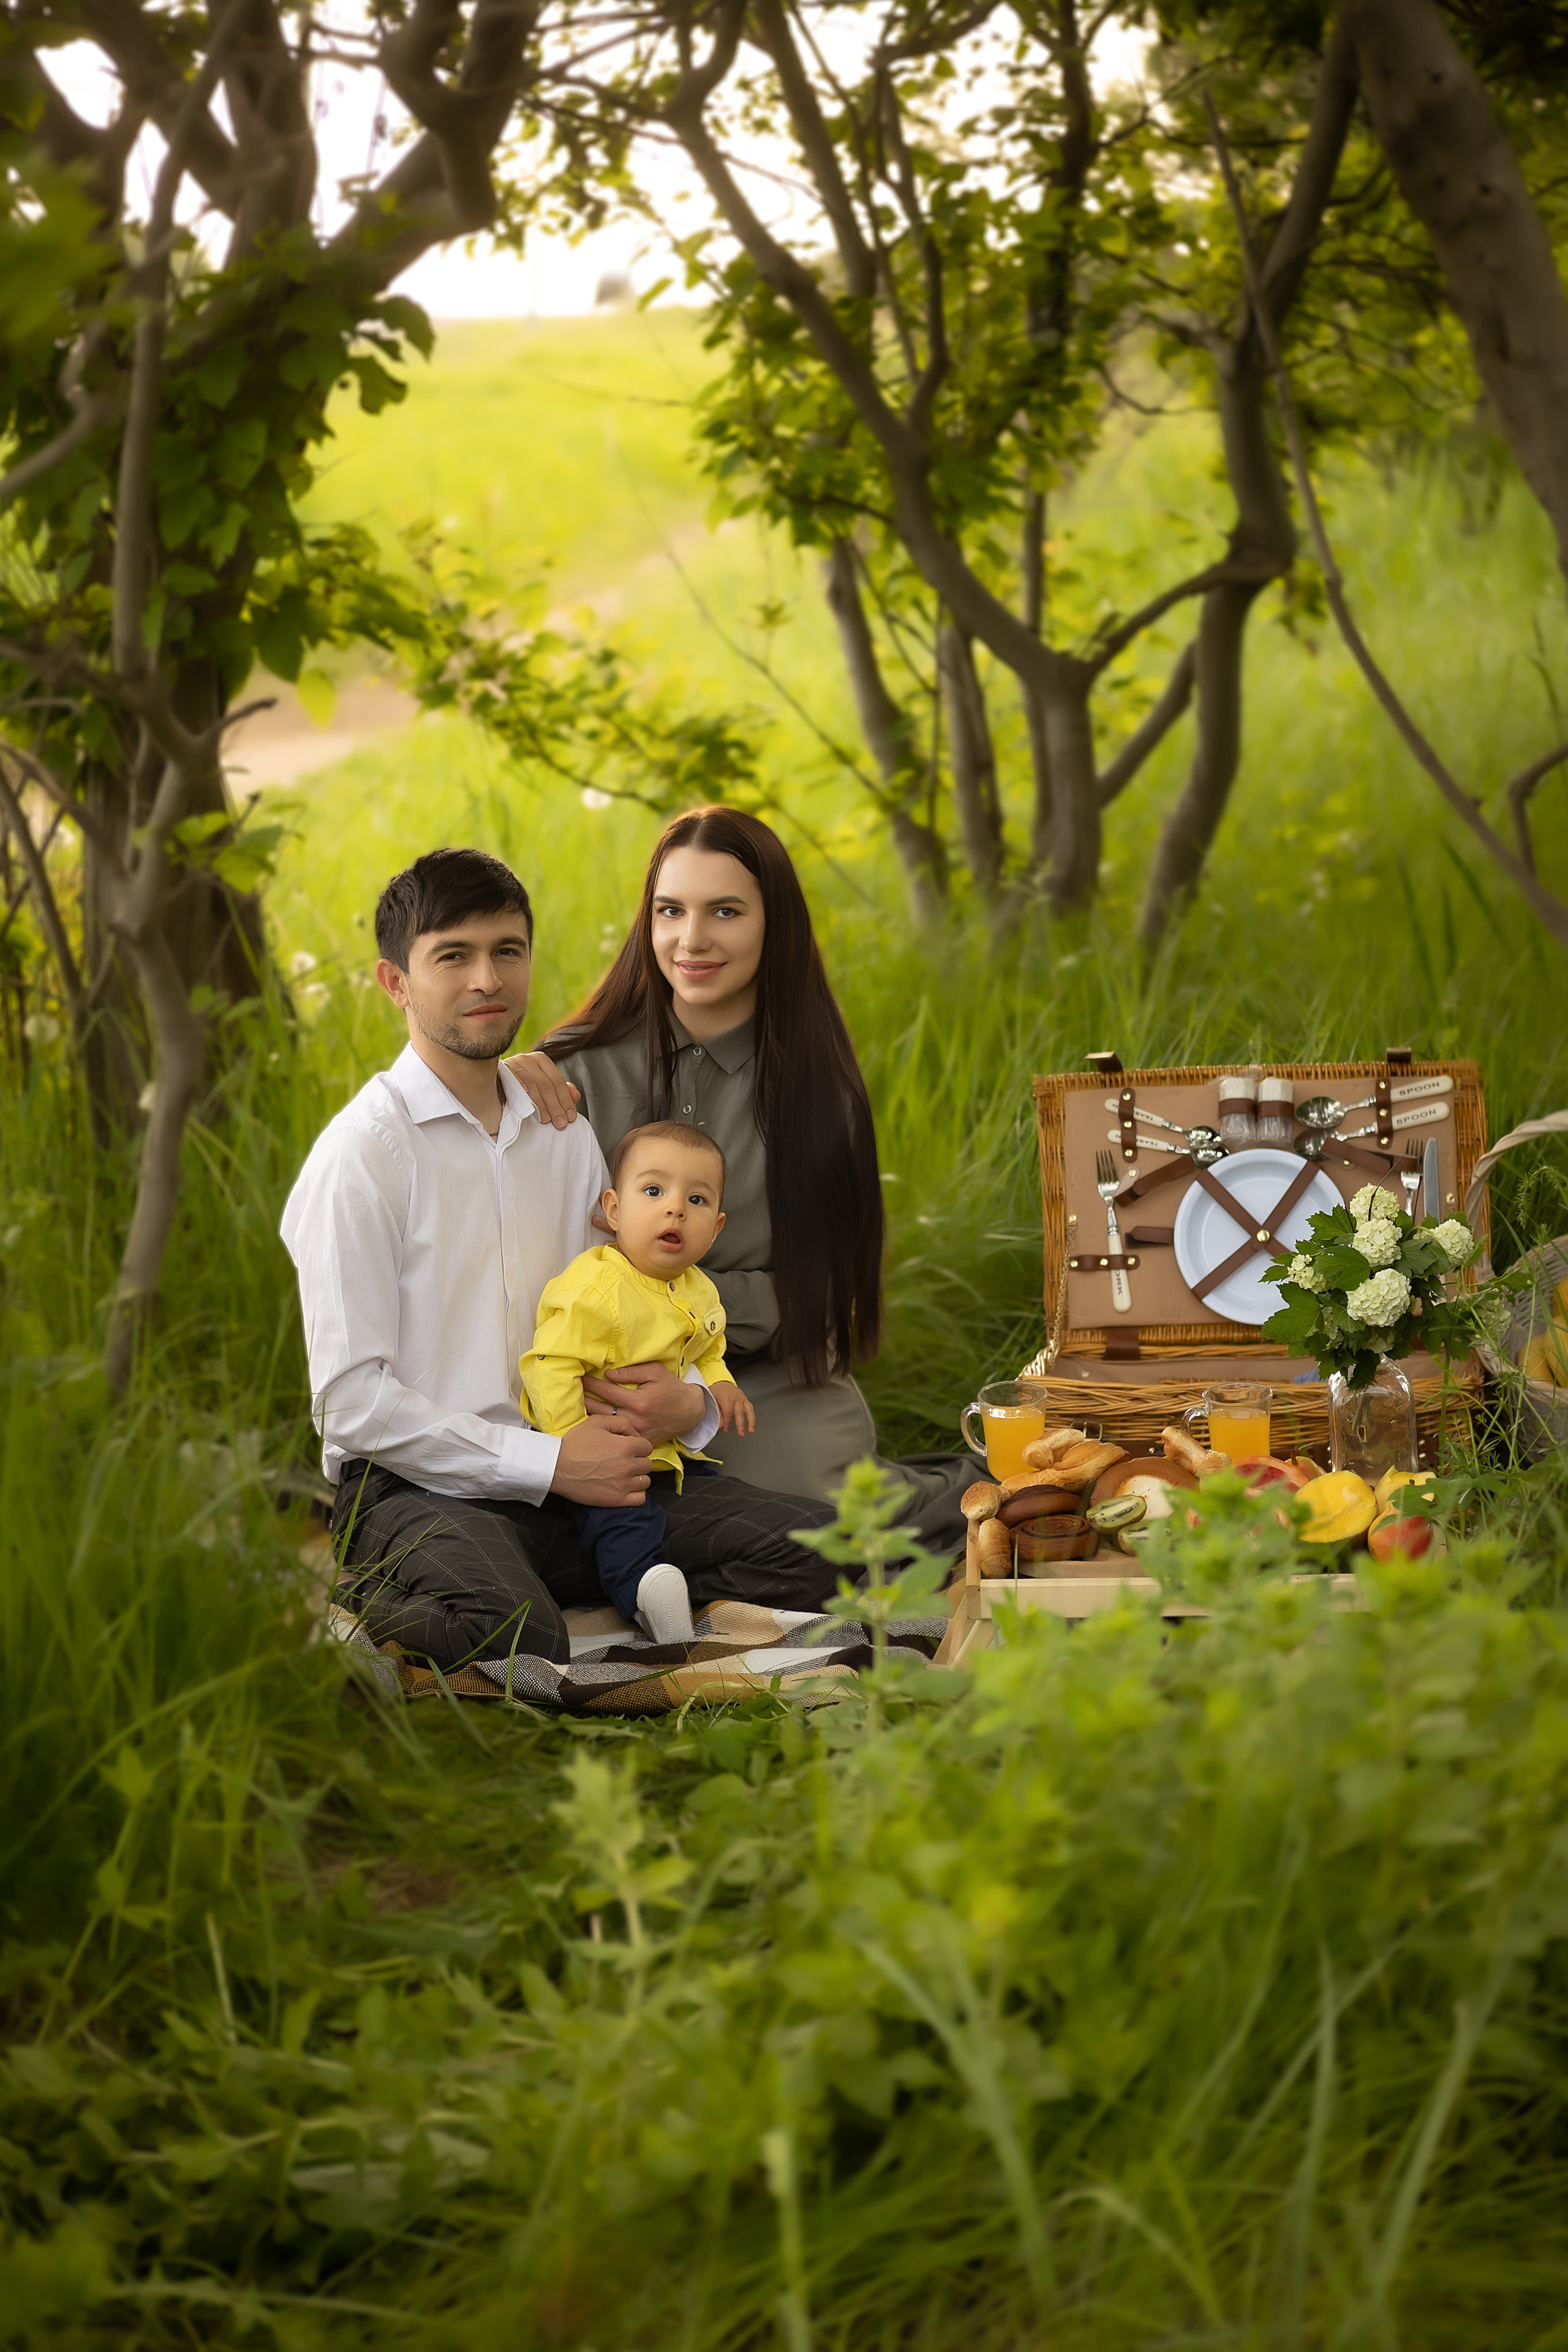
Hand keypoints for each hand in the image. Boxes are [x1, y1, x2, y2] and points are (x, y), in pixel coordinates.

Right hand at [505, 1049, 580, 1130]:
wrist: (494, 1083)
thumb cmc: (523, 1088)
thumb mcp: (543, 1088)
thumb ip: (561, 1091)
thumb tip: (576, 1095)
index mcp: (541, 1060)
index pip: (558, 1081)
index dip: (566, 1100)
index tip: (570, 1118)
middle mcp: (528, 1058)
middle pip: (546, 1084)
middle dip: (555, 1106)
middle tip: (560, 1123)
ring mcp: (514, 1063)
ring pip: (532, 1083)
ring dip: (540, 1103)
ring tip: (546, 1120)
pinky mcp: (501, 1069)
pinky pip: (513, 1078)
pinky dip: (521, 1087)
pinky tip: (527, 1100)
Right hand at [550, 1417, 651, 1506]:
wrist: (556, 1466)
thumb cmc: (575, 1443)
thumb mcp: (597, 1422)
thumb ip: (621, 1422)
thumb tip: (636, 1433)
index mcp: (626, 1446)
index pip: (647, 1447)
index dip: (638, 1446)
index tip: (628, 1449)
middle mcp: (627, 1466)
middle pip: (647, 1464)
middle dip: (637, 1461)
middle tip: (624, 1461)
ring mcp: (623, 1484)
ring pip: (645, 1481)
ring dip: (637, 1477)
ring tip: (624, 1474)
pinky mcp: (616, 1499)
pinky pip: (640, 1498)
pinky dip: (636, 1493)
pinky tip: (625, 1487)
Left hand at [583, 1361, 704, 1444]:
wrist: (689, 1412)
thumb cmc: (671, 1388)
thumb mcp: (655, 1372)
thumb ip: (631, 1372)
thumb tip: (608, 1374)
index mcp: (639, 1401)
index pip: (608, 1390)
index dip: (592, 1384)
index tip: (581, 1378)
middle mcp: (636, 1419)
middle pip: (601, 1410)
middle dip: (585, 1400)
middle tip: (573, 1392)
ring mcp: (636, 1432)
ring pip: (606, 1424)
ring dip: (590, 1414)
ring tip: (578, 1405)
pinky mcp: (638, 1440)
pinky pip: (616, 1434)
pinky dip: (604, 1427)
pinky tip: (594, 1422)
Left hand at [712, 1380, 755, 1435]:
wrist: (720, 1383)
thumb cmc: (716, 1392)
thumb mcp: (712, 1401)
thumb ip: (717, 1413)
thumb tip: (721, 1425)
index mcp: (727, 1397)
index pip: (728, 1412)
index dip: (727, 1423)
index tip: (725, 1429)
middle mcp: (736, 1397)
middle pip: (740, 1412)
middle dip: (740, 1424)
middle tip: (740, 1434)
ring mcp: (742, 1398)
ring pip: (749, 1410)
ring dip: (751, 1421)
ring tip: (751, 1431)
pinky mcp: (745, 1400)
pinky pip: (750, 1408)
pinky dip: (752, 1417)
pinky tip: (751, 1425)